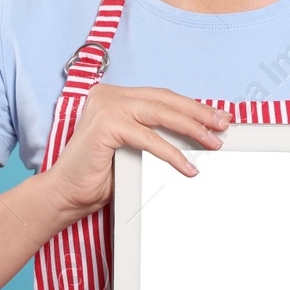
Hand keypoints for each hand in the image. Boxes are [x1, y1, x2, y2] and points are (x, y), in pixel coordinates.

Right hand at [44, 84, 230, 219]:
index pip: (162, 97)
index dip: (192, 107)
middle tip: (223, 125)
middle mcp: (109, 95)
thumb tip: (197, 135)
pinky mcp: (105, 124)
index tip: (217, 118)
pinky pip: (149, 138)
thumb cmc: (98, 175)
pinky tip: (188, 166)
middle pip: (165, 100)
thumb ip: (156, 134)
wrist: (66, 194)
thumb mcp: (135, 149)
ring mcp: (106, 106)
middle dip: (199, 114)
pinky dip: (172, 153)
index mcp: (116, 96)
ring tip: (212, 143)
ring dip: (192, 129)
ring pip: (161, 114)